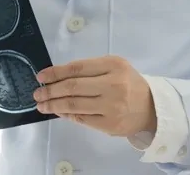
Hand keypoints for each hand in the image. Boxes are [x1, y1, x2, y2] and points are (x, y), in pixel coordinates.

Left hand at [33, 56, 156, 136]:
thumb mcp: (113, 67)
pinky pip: (80, 119)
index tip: (41, 76)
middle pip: (72, 87)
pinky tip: (57, 111)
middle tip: (37, 93)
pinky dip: (65, 114)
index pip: (77, 68)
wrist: (152, 107)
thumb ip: (89, 69)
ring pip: (74, 105)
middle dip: (50, 91)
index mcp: (114, 65)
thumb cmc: (128, 83)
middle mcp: (113, 84)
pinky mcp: (109, 124)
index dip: (55, 72)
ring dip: (53, 105)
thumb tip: (56, 78)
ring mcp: (111, 106)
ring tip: (41, 105)